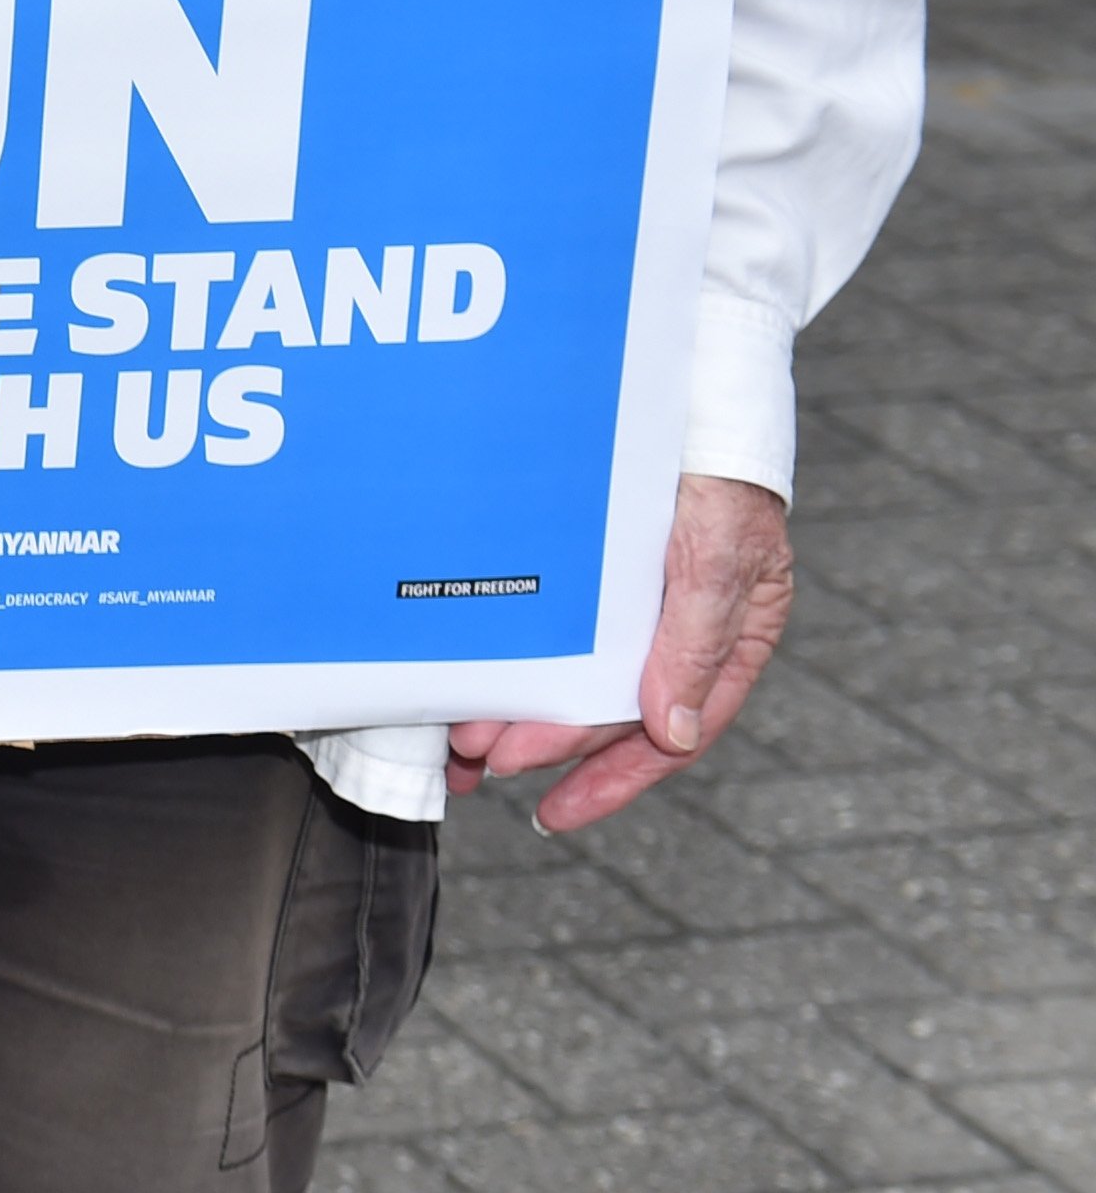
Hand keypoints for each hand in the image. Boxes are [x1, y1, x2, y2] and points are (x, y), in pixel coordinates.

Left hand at [447, 473, 792, 832]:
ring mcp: (635, 602)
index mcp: (730, 637)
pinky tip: (474, 685)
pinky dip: (516, 663)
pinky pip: (552, 632)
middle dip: (546, 743)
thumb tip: (672, 733)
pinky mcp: (592, 572)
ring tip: (462, 741)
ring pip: (575, 679)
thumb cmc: (719, 465)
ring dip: (521, 713)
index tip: (558, 810)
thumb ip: (696, 639)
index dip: (615, 778)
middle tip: (482, 759)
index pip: (673, 732)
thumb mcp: (719, 552)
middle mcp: (681, 629)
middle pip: (612, 713)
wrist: (694, 382)